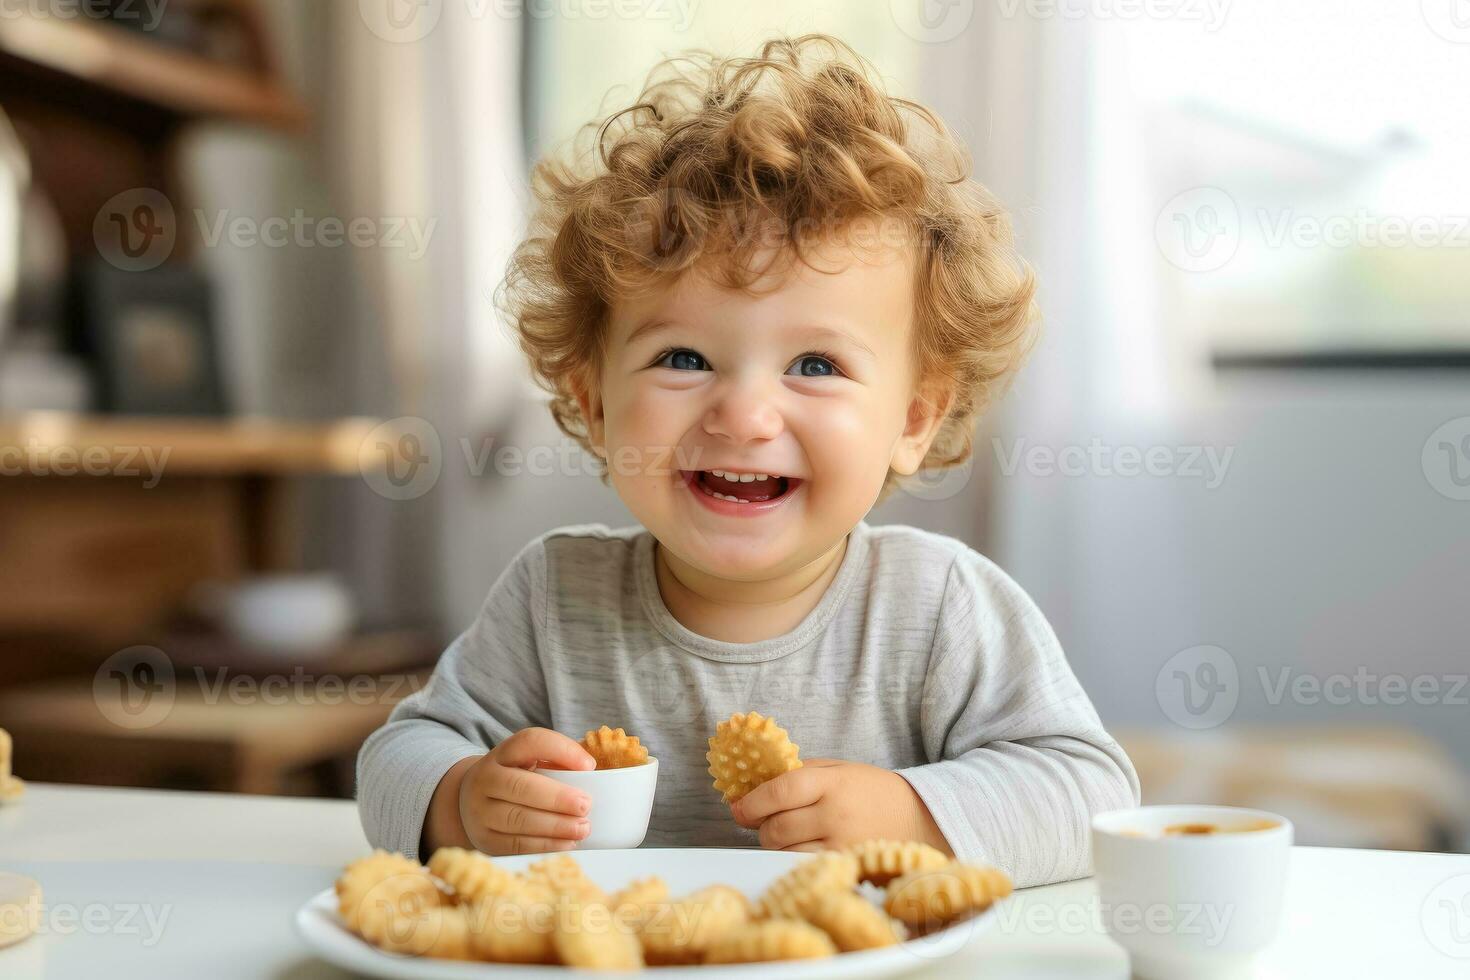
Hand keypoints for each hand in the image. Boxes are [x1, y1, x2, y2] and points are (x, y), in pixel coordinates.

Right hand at [425, 728, 595, 855]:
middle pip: (520, 786)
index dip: (562, 750)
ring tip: (582, 828)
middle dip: (557, 798)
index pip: (530, 741)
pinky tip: (567, 843)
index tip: (590, 766)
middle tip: (586, 805)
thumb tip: (590, 777)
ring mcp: (480, 811)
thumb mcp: (529, 764)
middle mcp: (485, 779)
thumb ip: (556, 765)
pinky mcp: (485, 839)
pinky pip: (516, 844)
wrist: (472, 801)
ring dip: (555, 826)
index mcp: (503, 753)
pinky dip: (546, 845)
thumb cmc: (515, 780)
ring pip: (518, 819)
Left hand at [730, 759, 952, 853]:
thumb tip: (753, 790)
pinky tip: (800, 850)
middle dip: (762, 827)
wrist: (918, 818)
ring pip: (785, 854)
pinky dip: (792, 861)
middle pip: (777, 828)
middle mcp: (836, 815)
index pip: (780, 791)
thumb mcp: (839, 769)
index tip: (737, 808)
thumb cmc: (871, 790)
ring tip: (787, 834)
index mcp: (833, 783)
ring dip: (775, 846)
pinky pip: (802, 868)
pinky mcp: (845, 868)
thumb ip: (799, 774)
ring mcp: (841, 846)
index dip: (751, 802)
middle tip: (763, 821)